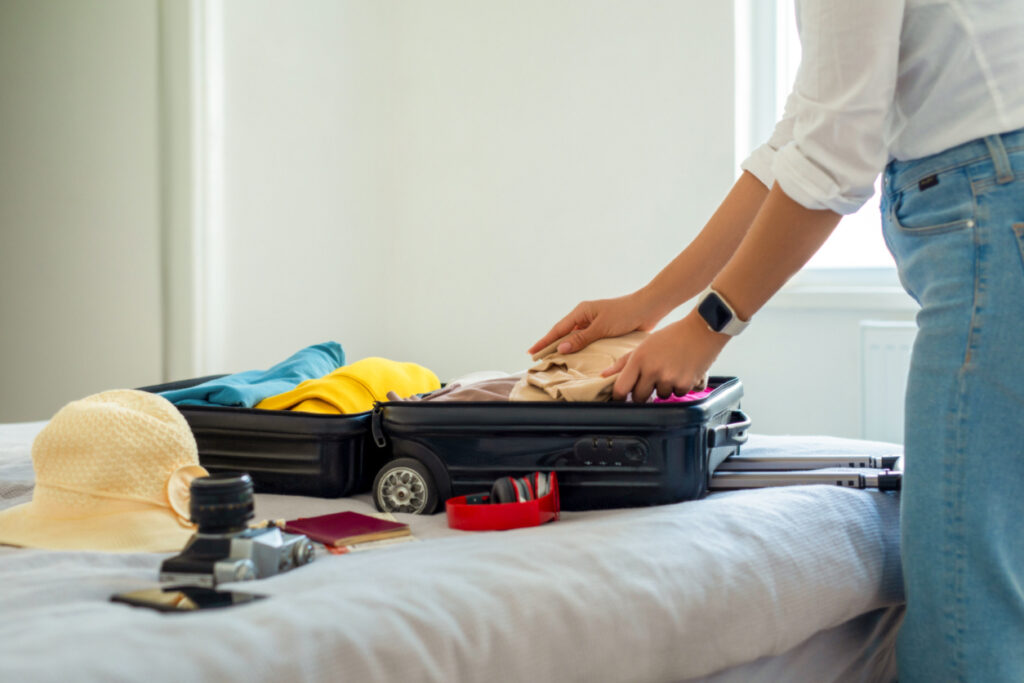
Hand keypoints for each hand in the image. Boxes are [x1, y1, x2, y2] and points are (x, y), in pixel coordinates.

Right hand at [528, 291, 663, 356]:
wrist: (648, 309)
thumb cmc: (625, 314)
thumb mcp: (601, 327)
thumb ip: (581, 338)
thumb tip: (560, 348)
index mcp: (581, 312)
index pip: (558, 330)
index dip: (544, 342)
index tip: (531, 352)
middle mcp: (585, 318)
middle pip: (563, 335)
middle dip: (550, 346)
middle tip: (537, 359)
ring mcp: (594, 325)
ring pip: (574, 339)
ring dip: (565, 349)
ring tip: (552, 362)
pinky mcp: (603, 332)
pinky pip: (586, 343)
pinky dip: (579, 351)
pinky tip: (576, 359)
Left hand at [601, 311, 728, 400]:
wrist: (702, 330)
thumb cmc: (671, 336)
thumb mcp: (644, 344)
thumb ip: (624, 362)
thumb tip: (604, 374)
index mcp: (639, 359)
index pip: (621, 388)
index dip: (619, 397)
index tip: (621, 398)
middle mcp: (652, 370)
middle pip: (639, 397)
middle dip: (643, 393)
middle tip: (652, 380)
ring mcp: (669, 378)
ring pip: (661, 396)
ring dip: (665, 388)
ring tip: (672, 370)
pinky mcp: (686, 384)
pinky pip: (679, 394)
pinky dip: (681, 387)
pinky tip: (684, 372)